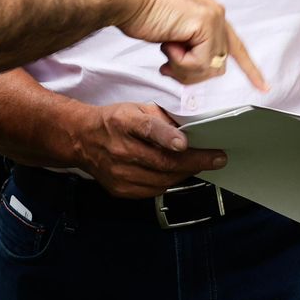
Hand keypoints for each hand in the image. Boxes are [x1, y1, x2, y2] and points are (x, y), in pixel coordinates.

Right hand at [74, 101, 228, 198]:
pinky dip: (170, 182)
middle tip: (217, 159)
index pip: (147, 129)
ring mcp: (119, 173)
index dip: (167, 136)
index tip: (184, 142)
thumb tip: (189, 129)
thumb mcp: (136, 108)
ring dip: (185, 173)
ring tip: (201, 165)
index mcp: (124, 122)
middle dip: (194, 161)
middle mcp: (120, 149)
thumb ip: (162, 117)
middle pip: (161, 161)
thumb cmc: (115, 121)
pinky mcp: (120, 189)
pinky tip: (179, 173)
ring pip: (161, 180)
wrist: (82, 140)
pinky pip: (153, 191)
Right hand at [116, 0, 266, 89]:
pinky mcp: (205, 23)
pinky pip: (200, 62)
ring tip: (167, 50)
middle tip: (169, 64)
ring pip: (210, 66)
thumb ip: (192, 48)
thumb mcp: (175, 35)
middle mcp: (216, 15)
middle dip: (192, 73)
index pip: (236, 47)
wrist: (129, 0)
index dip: (249, 69)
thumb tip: (197, 69)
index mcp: (211, 15)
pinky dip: (181, 62)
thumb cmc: (144, 15)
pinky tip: (168, 45)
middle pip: (218, 65)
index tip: (263, 86)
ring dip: (184, 68)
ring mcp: (213, 18)